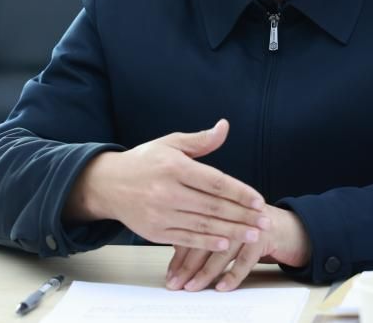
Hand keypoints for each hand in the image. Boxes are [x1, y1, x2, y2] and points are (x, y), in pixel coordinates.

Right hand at [62, 119, 268, 250]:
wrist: (107, 184)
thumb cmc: (144, 161)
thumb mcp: (170, 143)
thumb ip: (200, 140)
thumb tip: (224, 127)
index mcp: (174, 167)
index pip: (214, 181)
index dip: (239, 192)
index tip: (259, 200)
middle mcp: (166, 191)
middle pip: (212, 206)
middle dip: (242, 215)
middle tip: (264, 221)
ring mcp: (159, 214)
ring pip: (202, 225)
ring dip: (231, 232)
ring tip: (254, 234)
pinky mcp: (154, 232)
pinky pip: (186, 239)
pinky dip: (207, 243)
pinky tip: (226, 245)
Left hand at [165, 205, 310, 291]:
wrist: (290, 227)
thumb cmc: (253, 229)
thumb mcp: (228, 229)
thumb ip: (205, 236)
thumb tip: (176, 259)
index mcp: (220, 206)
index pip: (193, 229)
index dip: (179, 253)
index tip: (170, 273)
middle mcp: (233, 211)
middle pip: (204, 239)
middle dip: (187, 264)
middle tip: (175, 283)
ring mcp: (249, 224)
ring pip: (222, 250)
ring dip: (205, 272)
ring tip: (192, 286)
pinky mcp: (265, 236)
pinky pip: (245, 260)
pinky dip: (232, 275)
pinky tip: (221, 287)